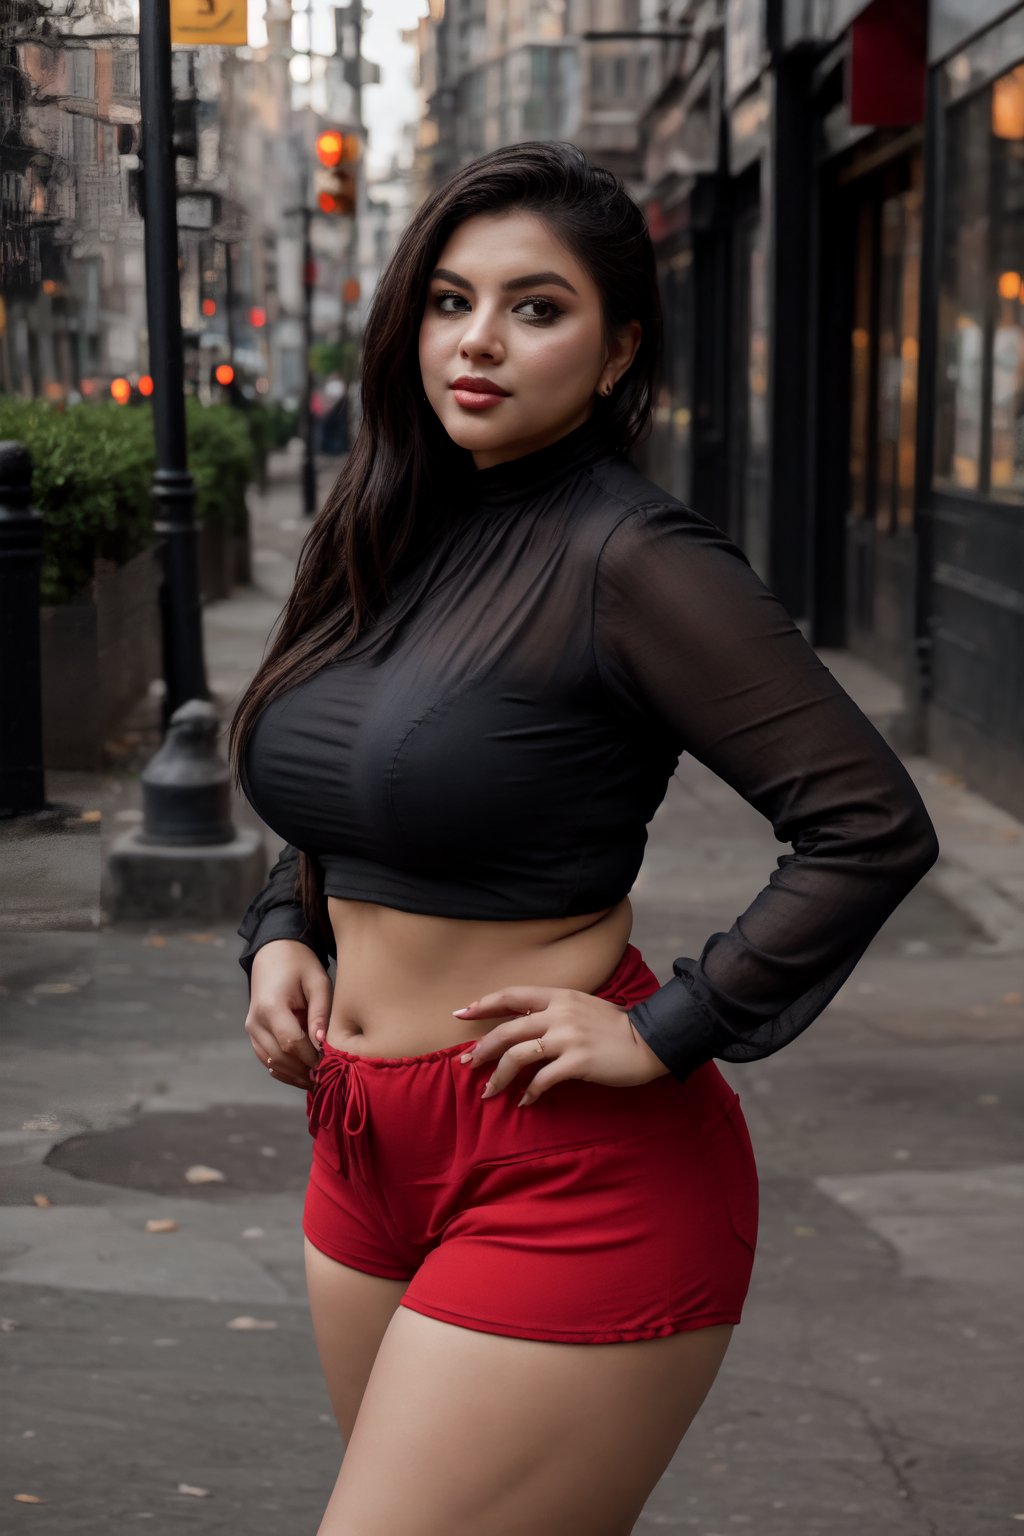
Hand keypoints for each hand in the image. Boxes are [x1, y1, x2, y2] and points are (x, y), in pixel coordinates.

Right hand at [245, 940, 332, 1090]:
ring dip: (294, 1074)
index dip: (311, 1058)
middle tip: (328, 1077)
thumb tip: (322, 1044)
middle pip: (280, 1057)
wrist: (274, 954)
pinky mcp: (253, 1033)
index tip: (331, 1064)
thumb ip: (320, 1013)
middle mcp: (256, 1021)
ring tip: (318, 1080)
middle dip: (304, 1070)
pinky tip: (303, 1074)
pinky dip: (284, 1069)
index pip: (291, 1043)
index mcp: (271, 1007)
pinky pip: (267, 1058)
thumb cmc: (300, 965)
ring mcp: (251, 1029)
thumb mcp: (318, 983)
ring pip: (272, 1062)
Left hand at [453, 985, 669, 1105]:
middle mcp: (559, 1013)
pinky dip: (529, 1093)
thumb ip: (554, 1011)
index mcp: (559, 996)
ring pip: (518, 1055)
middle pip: (507, 1030)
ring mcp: (568, 1037)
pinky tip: (525, 1103)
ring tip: (489, 1092)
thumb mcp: (582, 1006)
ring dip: (499, 1077)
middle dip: (482, 1049)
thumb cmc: (615, 1027)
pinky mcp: (577, 1062)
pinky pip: (542, 1080)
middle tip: (466, 1063)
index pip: (512, 995)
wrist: (650, 1041)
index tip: (461, 1013)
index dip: (484, 1004)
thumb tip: (524, 1025)